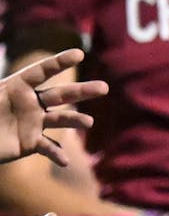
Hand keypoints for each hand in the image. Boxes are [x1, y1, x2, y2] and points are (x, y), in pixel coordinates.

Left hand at [0, 48, 107, 166]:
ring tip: (88, 123)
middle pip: (61, 94)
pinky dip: (57, 154)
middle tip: (103, 88)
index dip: (60, 62)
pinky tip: (65, 160)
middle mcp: (32, 103)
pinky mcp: (31, 143)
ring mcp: (34, 123)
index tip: (79, 54)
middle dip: (83, 91)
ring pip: (60, 119)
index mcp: (18, 87)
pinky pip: (48, 147)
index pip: (43, 72)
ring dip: (75, 120)